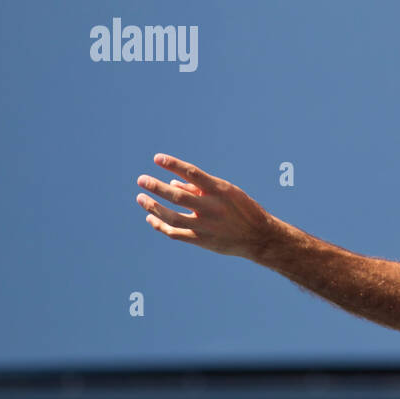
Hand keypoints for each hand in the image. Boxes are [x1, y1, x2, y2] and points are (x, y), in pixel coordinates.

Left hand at [136, 153, 277, 259]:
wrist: (259, 237)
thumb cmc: (242, 210)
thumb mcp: (227, 193)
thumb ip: (200, 188)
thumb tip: (172, 183)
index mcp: (220, 190)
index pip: (192, 173)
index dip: (173, 164)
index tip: (157, 158)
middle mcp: (212, 207)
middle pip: (177, 196)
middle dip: (156, 187)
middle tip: (141, 180)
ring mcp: (206, 226)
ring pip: (172, 216)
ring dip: (153, 206)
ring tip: (141, 198)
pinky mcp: (201, 240)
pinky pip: (175, 233)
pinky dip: (160, 225)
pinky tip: (150, 217)